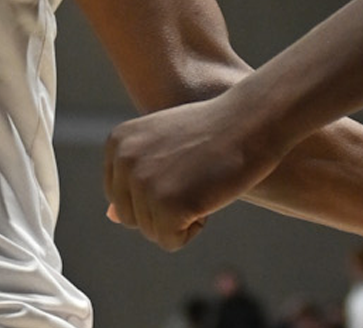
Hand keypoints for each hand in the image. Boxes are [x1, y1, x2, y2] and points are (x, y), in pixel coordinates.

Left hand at [103, 93, 281, 249]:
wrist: (253, 121)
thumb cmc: (216, 132)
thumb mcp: (166, 145)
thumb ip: (136, 177)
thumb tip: (110, 217)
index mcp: (118, 143)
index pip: (120, 197)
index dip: (157, 192)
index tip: (184, 166)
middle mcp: (123, 160)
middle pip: (131, 218)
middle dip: (166, 209)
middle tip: (197, 177)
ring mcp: (144, 183)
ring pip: (152, 232)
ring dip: (182, 217)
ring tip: (204, 182)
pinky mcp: (167, 205)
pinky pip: (171, 241)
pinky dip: (194, 228)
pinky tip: (210, 195)